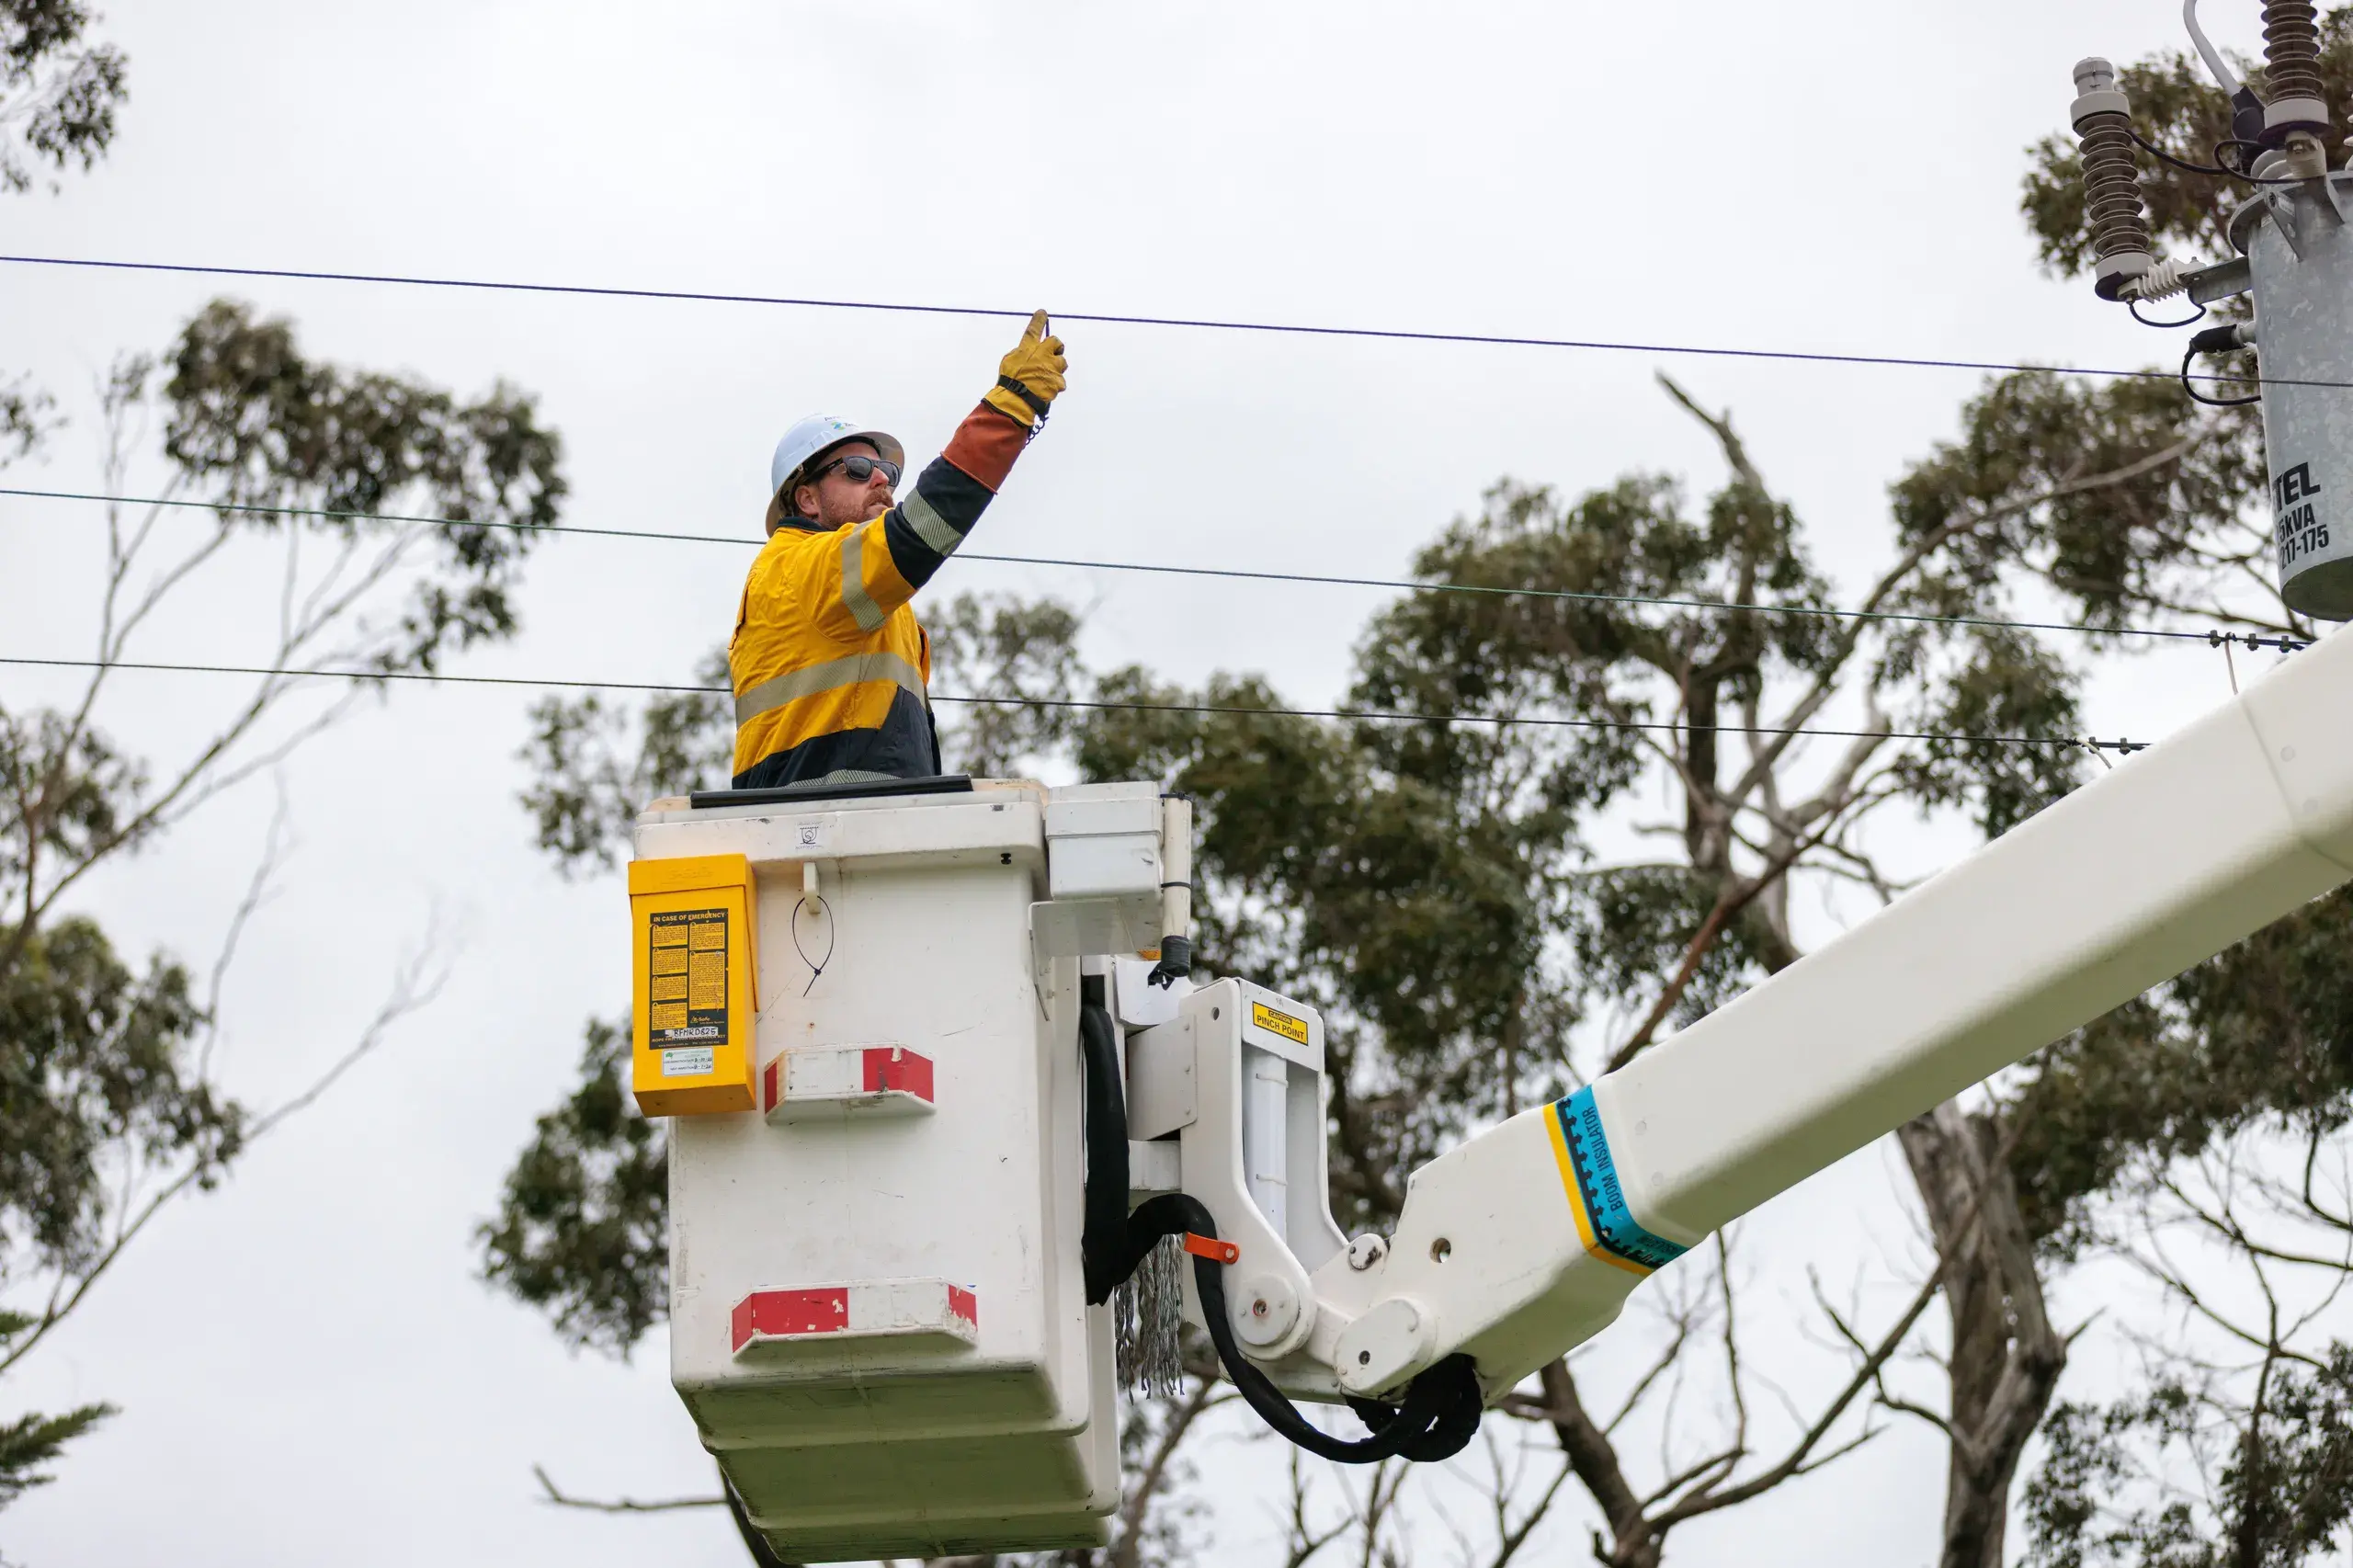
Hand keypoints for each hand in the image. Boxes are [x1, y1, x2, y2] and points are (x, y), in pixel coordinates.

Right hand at [983, 310, 1066, 427]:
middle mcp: (1043, 354)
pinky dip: (1054, 385)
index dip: (1039, 320)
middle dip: (1056, 348)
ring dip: (1056, 368)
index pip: (1034, 329)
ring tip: (1044, 377)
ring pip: (1062, 363)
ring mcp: (1053, 367)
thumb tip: (1028, 354)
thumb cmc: (1009, 381)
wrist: (1017, 399)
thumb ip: (1020, 353)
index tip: (1042, 313)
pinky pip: (1060, 381)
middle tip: (1050, 356)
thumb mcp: (1009, 361)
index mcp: (1028, 348)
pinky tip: (1045, 389)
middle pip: (1058, 343)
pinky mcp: (1059, 381)